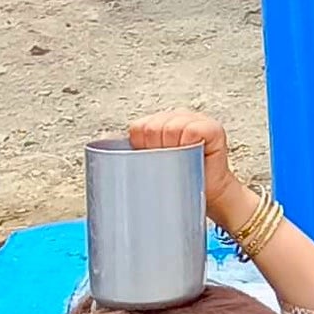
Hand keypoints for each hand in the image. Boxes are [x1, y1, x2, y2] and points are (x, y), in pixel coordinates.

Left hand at [126, 109, 250, 236]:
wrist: (209, 196)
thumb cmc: (180, 184)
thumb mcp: (151, 167)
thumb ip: (132, 155)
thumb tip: (100, 156)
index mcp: (160, 123)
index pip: (138, 128)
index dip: (142, 148)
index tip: (152, 161)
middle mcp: (177, 117)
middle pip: (152, 127)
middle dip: (156, 150)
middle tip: (168, 164)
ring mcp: (195, 119)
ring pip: (171, 128)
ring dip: (174, 149)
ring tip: (182, 161)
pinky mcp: (212, 128)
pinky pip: (192, 130)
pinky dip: (191, 143)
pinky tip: (195, 153)